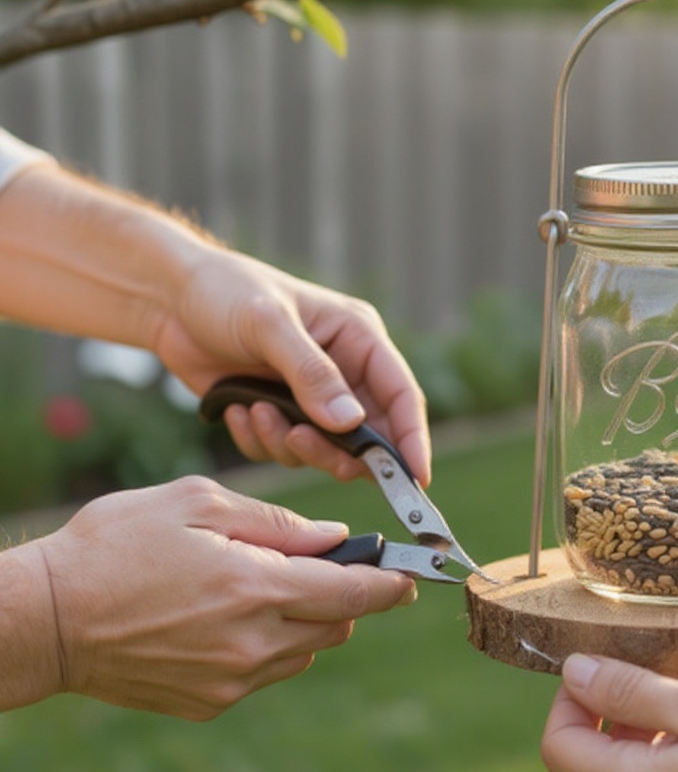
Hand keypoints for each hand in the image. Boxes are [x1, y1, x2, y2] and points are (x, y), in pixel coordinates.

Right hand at [32, 477, 415, 720]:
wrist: (44, 620)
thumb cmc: (115, 546)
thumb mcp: (197, 503)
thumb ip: (278, 523)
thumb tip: (336, 538)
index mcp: (257, 588)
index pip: (358, 592)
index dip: (394, 582)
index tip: (414, 575)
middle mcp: (255, 643)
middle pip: (341, 624)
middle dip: (344, 594)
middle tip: (312, 565)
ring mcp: (233, 681)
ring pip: (308, 650)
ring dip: (305, 620)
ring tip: (253, 588)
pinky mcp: (211, 702)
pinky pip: (268, 672)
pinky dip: (268, 645)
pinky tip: (223, 620)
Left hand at [152, 248, 430, 484]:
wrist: (168, 300)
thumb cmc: (224, 292)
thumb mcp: (268, 324)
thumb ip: (312, 373)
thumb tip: (353, 422)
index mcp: (358, 338)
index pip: (402, 395)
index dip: (413, 440)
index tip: (416, 479)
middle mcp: (344, 372)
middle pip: (368, 435)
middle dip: (337, 450)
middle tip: (301, 443)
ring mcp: (311, 398)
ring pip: (325, 450)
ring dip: (290, 444)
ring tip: (256, 412)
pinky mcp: (280, 415)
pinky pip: (284, 452)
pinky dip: (260, 442)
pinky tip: (237, 411)